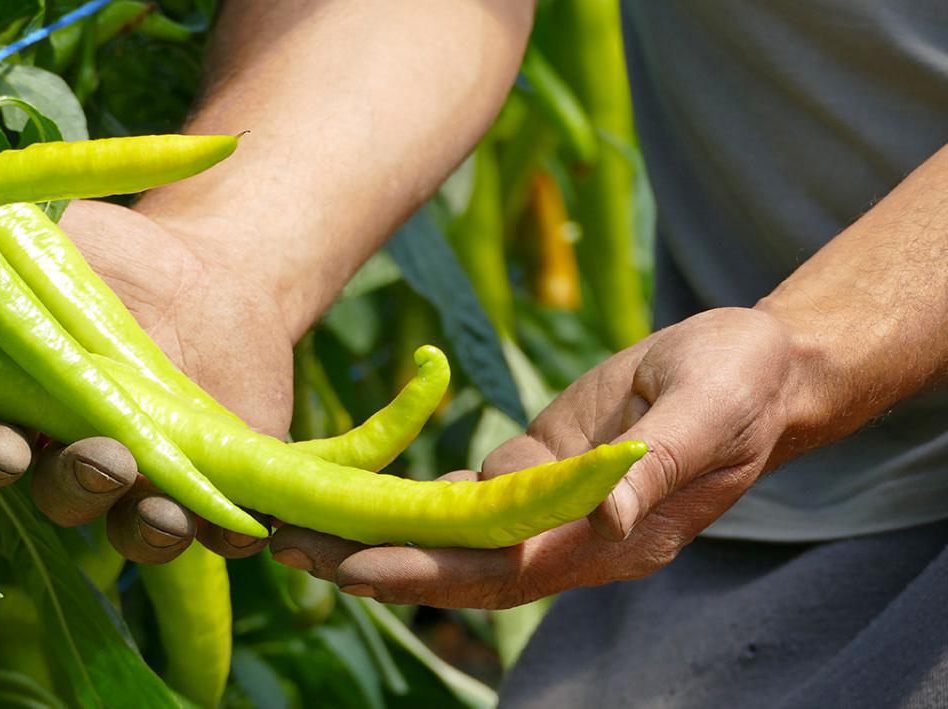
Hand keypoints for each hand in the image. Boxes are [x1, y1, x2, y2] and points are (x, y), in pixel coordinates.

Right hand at [0, 200, 295, 561]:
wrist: (220, 269)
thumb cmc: (120, 257)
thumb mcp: (55, 239)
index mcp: (22, 408)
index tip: (4, 448)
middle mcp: (76, 458)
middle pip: (63, 497)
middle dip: (77, 485)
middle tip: (105, 461)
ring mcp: (147, 482)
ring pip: (136, 529)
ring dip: (147, 531)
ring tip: (166, 514)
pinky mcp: (216, 488)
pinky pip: (223, 534)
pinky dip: (235, 538)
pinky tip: (252, 532)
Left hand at [271, 307, 827, 607]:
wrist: (760, 366)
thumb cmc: (742, 377)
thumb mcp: (711, 403)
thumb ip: (662, 461)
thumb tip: (611, 513)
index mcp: (616, 535)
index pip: (507, 565)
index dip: (430, 570)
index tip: (355, 567)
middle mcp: (575, 538)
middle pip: (462, 567)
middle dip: (375, 564)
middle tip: (287, 550)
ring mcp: (552, 510)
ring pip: (454, 541)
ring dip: (377, 539)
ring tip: (295, 530)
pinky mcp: (537, 472)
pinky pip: (466, 503)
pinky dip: (408, 508)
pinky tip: (350, 500)